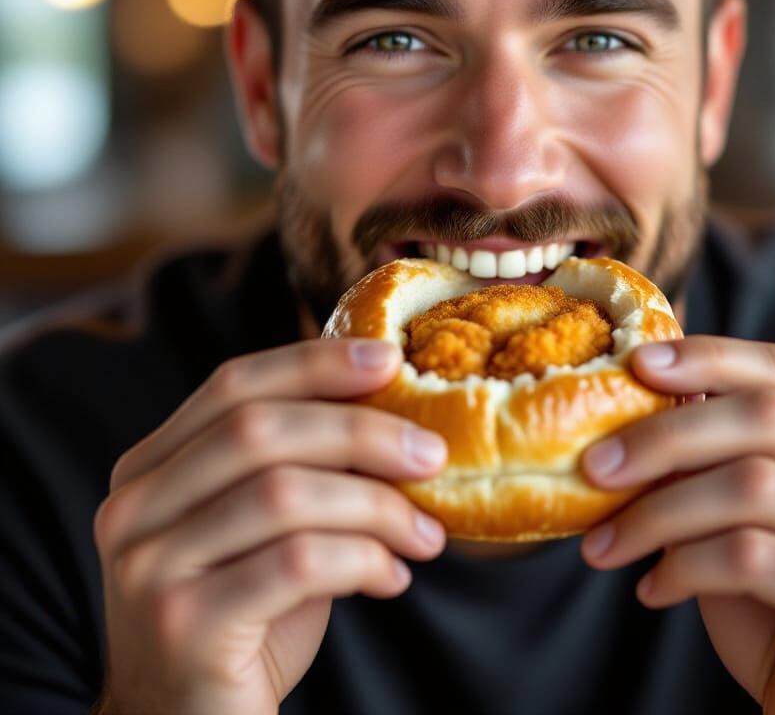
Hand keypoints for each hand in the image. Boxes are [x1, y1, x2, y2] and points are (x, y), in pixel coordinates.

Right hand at [92, 338, 448, 714]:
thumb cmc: (247, 618)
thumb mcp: (268, 530)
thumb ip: (305, 468)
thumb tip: (397, 413)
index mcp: (151, 467)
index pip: (234, 385)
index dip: (315, 362)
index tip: (390, 359)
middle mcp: (134, 508)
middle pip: (258, 430)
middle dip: (361, 431)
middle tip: (432, 453)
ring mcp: (149, 567)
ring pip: (283, 494)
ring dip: (376, 506)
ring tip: (425, 533)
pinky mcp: (183, 624)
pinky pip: (297, 564)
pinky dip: (362, 560)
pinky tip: (391, 578)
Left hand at [578, 336, 774, 714]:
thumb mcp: (744, 520)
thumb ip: (715, 460)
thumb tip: (638, 400)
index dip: (710, 357)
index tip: (636, 363)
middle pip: (765, 418)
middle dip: (665, 436)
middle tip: (594, 466)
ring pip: (752, 487)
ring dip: (657, 513)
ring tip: (605, 545)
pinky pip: (753, 557)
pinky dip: (685, 567)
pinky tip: (653, 590)